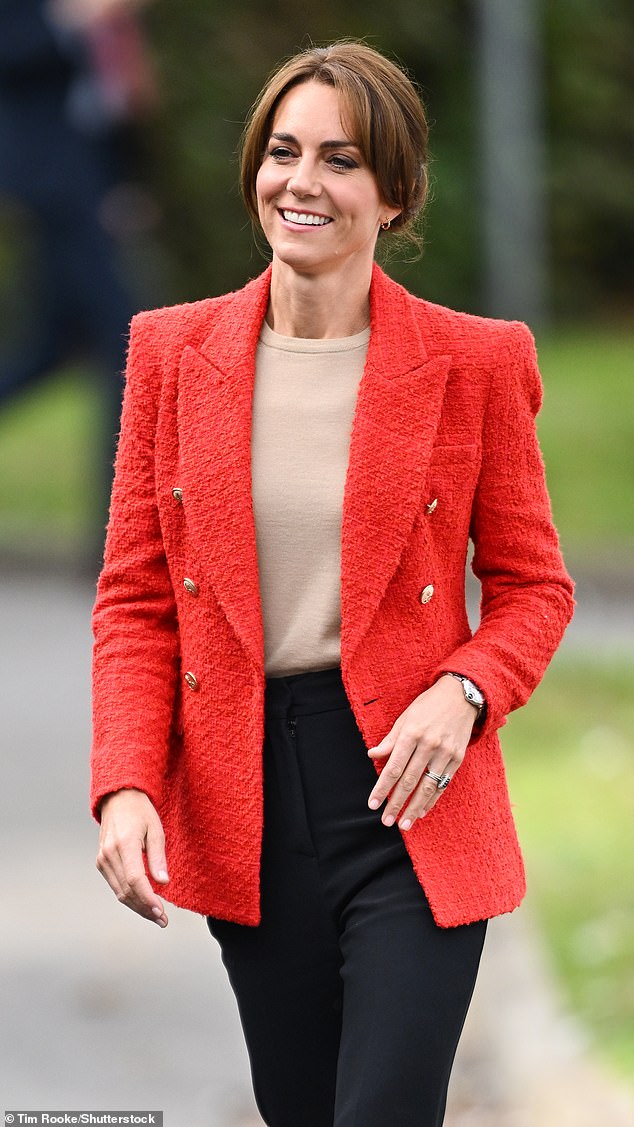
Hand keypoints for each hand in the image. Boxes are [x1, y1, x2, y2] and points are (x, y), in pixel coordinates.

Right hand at [96, 788, 168, 926]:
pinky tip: (143, 902)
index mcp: (124, 843)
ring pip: (119, 892)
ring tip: (156, 916)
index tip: (161, 912)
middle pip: (126, 891)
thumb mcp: (156, 829)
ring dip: (137, 907)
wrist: (118, 799)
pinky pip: (115, 885)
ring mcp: (102, 859)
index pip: (135, 880)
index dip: (148, 899)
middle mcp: (109, 854)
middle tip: (163, 920)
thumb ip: (158, 857)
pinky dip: (129, 897)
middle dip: (145, 909)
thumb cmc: (141, 812)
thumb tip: (163, 883)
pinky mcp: (101, 862)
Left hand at [367, 675, 477, 830]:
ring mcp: (445, 753)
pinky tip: (422, 811)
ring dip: (414, 808)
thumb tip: (372, 755)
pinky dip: (432, 800)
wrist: (461, 696)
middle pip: (409, 781)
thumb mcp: (405, 718)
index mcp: (411, 733)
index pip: (393, 768)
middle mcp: (428, 744)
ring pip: (427, 787)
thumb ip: (390, 740)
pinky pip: (443, 784)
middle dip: (396, 803)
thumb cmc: (427, 706)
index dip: (382, 788)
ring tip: (404, 824)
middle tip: (386, 821)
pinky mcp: (457, 758)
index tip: (373, 804)